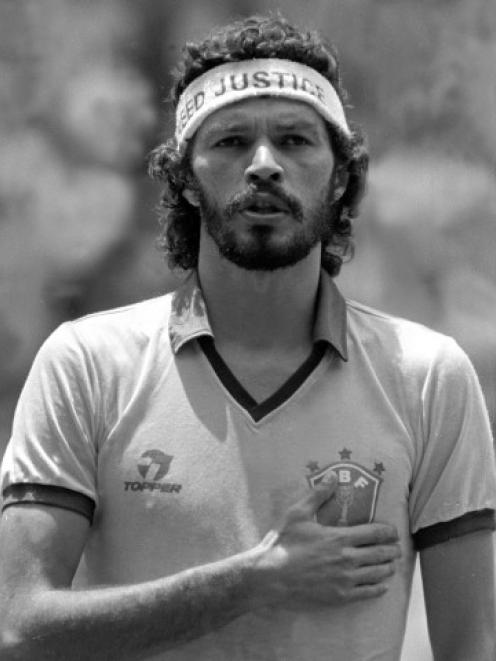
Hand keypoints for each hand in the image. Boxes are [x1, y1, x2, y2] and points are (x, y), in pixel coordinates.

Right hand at [251, 473, 400, 607]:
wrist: (270, 577)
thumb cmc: (282, 543)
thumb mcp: (297, 513)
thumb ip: (318, 495)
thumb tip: (333, 477)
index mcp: (339, 537)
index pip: (375, 533)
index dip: (389, 532)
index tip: (394, 531)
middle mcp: (347, 559)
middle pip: (381, 553)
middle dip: (393, 549)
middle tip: (398, 548)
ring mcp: (345, 580)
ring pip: (377, 574)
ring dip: (388, 568)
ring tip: (392, 565)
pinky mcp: (340, 597)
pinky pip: (367, 593)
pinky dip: (379, 588)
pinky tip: (382, 586)